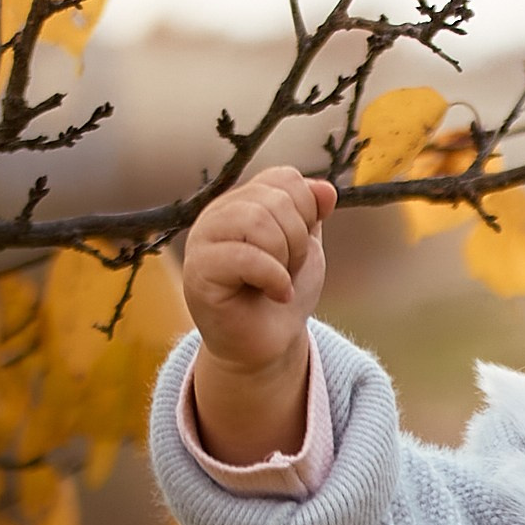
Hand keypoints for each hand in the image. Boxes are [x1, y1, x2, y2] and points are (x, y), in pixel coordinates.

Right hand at [181, 166, 335, 462]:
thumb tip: (325, 189)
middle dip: (297, 240)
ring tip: (278, 282)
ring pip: (257, 221)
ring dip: (283, 258)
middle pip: (273, 200)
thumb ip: (312, 213)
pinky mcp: (199, 273)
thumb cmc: (283, 294)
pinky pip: (245, 257)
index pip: (284, 179)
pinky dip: (274, 277)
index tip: (298, 248)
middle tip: (287, 271)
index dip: (306, 213)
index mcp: (242, 201)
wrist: (269, 345)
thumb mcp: (306, 246)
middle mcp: (217, 215)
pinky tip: (277, 295)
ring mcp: (203, 241)